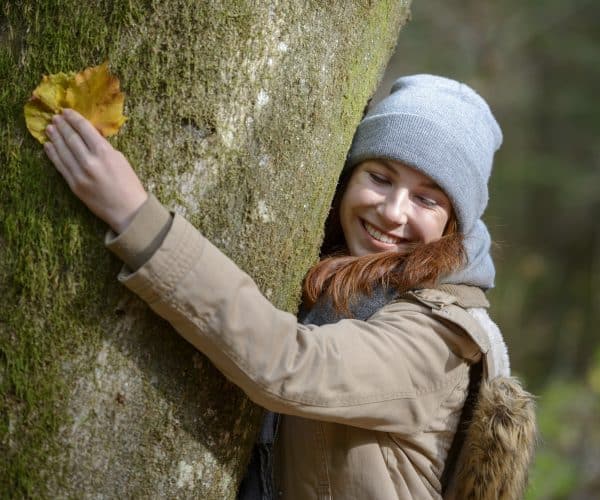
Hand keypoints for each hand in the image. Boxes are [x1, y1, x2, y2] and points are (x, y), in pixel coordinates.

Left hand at [44, 109, 147, 232]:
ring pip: (63, 151)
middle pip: (71, 138)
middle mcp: (90, 161)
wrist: (128, 210)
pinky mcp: (74, 185)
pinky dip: (53, 154)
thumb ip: (103, 147)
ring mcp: (80, 174)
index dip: (74, 118)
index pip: (85, 130)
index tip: (67, 111)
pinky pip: (60, 166)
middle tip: (56, 117)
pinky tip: (48, 146)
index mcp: (105, 153)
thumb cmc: (129, 184)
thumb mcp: (120, 160)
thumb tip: (88, 136)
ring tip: (50, 128)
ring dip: (55, 137)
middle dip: (63, 126)